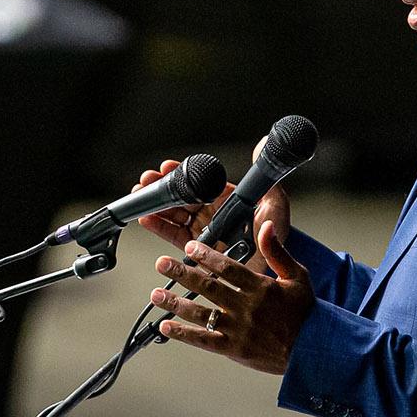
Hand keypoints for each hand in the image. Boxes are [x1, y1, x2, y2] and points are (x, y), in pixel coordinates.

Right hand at [133, 159, 291, 265]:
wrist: (273, 271)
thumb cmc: (276, 237)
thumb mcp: (275, 205)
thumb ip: (266, 179)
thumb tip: (262, 145)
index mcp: (227, 199)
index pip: (200, 182)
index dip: (183, 174)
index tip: (168, 167)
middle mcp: (212, 213)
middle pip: (182, 196)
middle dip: (162, 186)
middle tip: (147, 179)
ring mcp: (203, 231)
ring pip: (174, 214)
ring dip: (155, 204)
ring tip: (139, 195)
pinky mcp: (196, 250)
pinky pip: (174, 236)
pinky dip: (159, 227)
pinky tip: (146, 219)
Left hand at [149, 221, 313, 374]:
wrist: (312, 350)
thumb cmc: (305, 312)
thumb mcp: (298, 276)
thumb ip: (277, 250)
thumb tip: (265, 225)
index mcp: (261, 287)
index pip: (228, 268)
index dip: (206, 256)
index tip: (190, 246)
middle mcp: (246, 307)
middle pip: (208, 287)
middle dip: (182, 273)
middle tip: (162, 263)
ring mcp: (238, 329)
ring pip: (201, 313)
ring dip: (175, 303)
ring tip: (156, 294)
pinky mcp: (233, 348)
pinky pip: (203, 340)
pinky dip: (183, 334)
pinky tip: (165, 326)